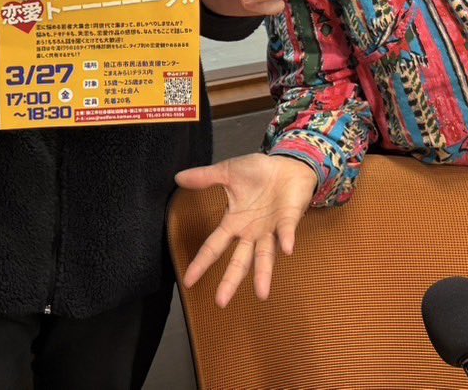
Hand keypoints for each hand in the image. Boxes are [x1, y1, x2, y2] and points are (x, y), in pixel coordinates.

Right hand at [175, 153, 318, 305]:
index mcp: (235, 222)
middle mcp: (252, 232)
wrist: (289, 165)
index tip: (188, 281)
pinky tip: (287, 249)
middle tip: (221, 302)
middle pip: (239, 261)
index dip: (201, 262)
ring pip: (265, 256)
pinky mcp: (289, 219)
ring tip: (261, 293)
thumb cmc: (259, 172)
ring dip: (263, 274)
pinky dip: (287, 239)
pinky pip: (287, 231)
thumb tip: (178, 178)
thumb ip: (205, 177)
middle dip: (230, 281)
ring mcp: (272, 229)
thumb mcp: (228, 172)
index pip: (214, 246)